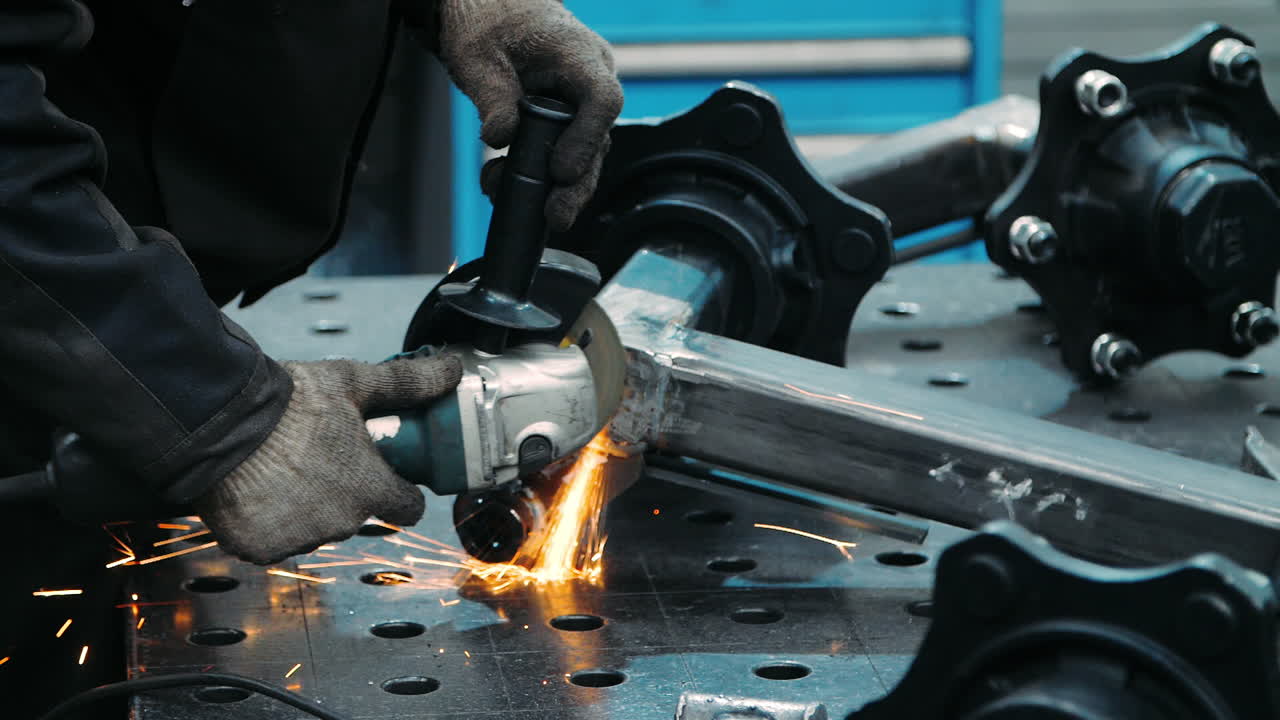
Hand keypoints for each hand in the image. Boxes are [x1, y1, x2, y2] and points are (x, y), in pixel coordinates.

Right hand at [195, 356, 461, 564]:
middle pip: (355, 515)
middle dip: (344, 493)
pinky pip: (274, 540)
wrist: (220, 421)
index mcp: (370, 489)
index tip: (389, 477)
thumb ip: (409, 382)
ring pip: (313, 529)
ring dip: (306, 509)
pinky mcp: (260, 549)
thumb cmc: (291, 402)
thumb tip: (453, 367)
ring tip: (283, 471)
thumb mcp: (355, 383)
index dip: (400, 492)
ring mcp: (299, 539)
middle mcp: (340, 523)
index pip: (407, 507)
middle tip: (319, 459)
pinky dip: (267, 522)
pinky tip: (257, 491)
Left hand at [438, 0, 622, 230]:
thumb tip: (501, 138)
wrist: (488, 7)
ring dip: (550, 183)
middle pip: (598, 138)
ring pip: (582, 152)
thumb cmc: (487, 19)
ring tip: (503, 195)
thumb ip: (492, 97)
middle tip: (556, 216)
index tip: (560, 170)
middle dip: (577, 183)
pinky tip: (499, 182)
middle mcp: (590, 78)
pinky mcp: (566, 116)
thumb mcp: (477, 56)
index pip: (602, 99)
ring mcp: (580, 99)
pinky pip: (561, 149)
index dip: (586, 139)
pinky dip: (534, 171)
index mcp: (578, 53)